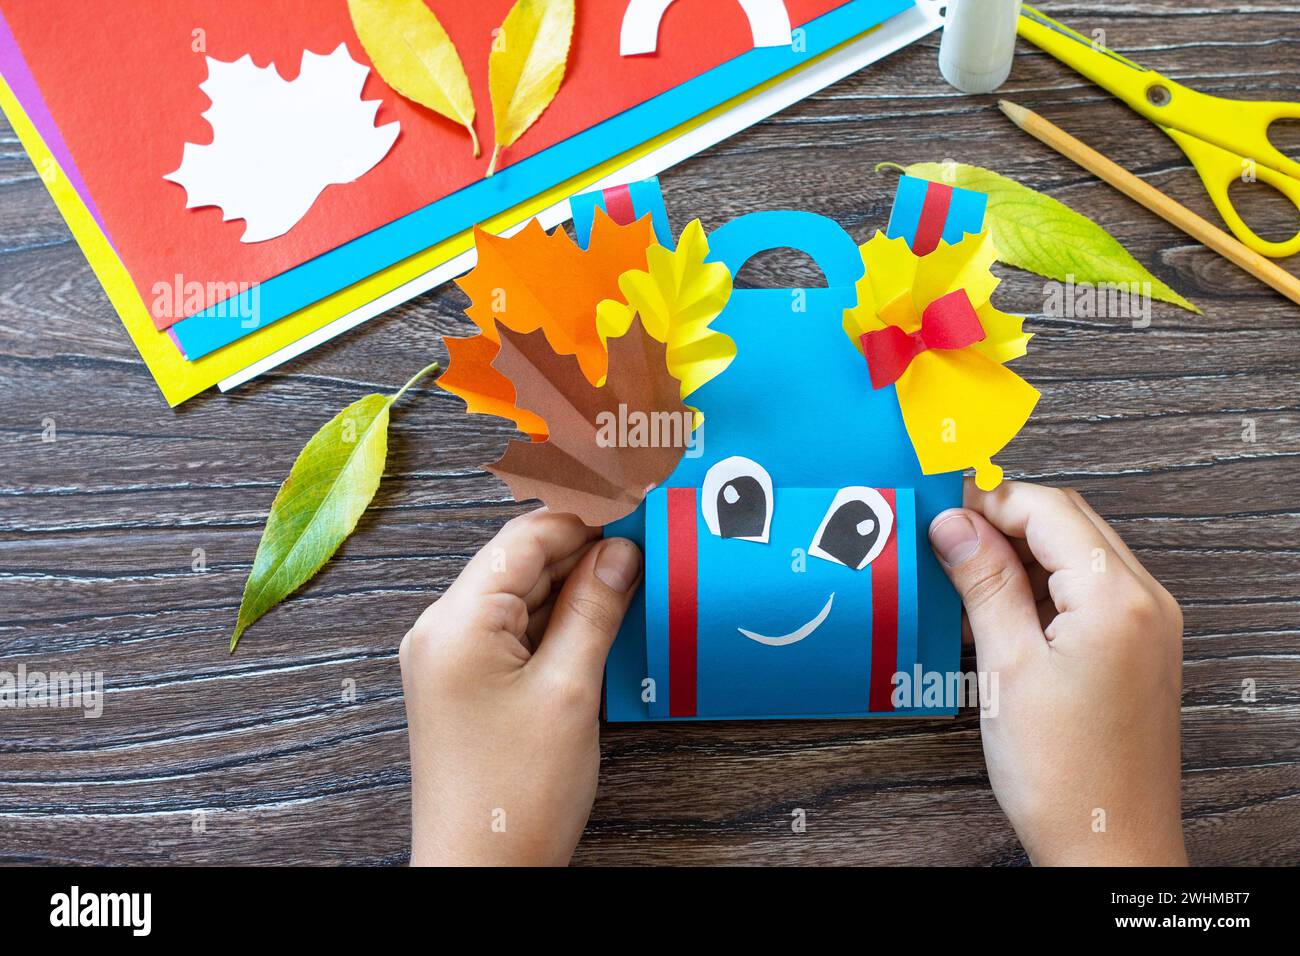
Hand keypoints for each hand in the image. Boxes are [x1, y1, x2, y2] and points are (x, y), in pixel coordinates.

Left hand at [399, 509, 641, 865]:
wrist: (480, 872)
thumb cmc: (515, 794)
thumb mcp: (569, 691)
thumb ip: (593, 610)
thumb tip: (619, 552)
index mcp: (456, 622)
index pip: (525, 538)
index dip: (583, 513)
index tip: (631, 498)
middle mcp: (441, 630)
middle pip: (518, 561)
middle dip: (582, 545)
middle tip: (641, 533)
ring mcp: (449, 658)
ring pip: (518, 593)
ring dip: (572, 581)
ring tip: (629, 572)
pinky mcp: (464, 683)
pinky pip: (512, 628)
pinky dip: (555, 616)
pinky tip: (597, 616)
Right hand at [928, 480, 1185, 865]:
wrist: (1108, 846)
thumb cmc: (1065, 775)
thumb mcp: (1007, 667)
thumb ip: (983, 584)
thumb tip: (954, 524)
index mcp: (1118, 599)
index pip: (1049, 508)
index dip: (989, 500)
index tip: (939, 510)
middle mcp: (1146, 603)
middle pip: (1068, 523)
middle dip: (1002, 520)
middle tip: (942, 540)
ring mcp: (1147, 627)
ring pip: (1076, 555)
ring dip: (1019, 554)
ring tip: (961, 580)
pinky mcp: (1137, 651)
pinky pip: (1086, 592)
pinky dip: (1041, 587)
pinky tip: (997, 611)